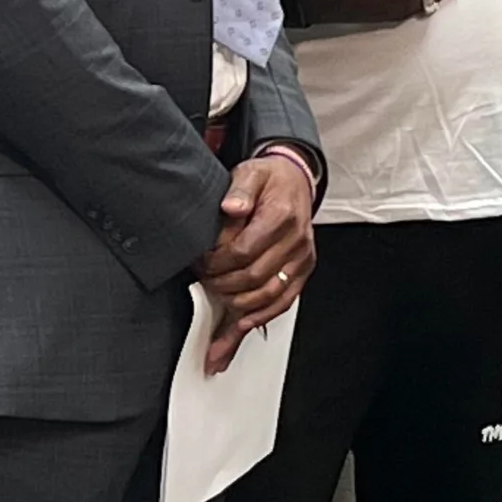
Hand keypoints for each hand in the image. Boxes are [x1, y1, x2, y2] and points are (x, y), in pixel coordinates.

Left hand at [199, 154, 316, 372]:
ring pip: (269, 296)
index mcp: (282, 217)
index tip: (199, 262)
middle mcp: (296, 241)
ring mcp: (301, 259)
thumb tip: (231, 207)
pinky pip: (283, 302)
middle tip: (202, 279)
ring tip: (214, 306)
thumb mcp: (250, 173)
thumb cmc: (269, 181)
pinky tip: (240, 328)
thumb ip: (239, 190)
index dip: (216, 263)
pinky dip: (260, 318)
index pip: (244, 252)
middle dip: (221, 284)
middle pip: (254, 278)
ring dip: (238, 306)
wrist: (295, 181)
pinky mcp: (301, 271)